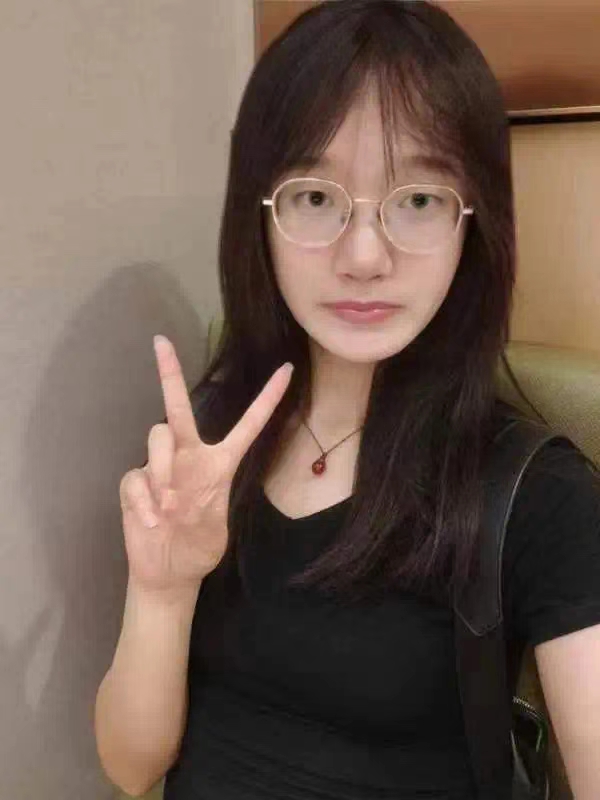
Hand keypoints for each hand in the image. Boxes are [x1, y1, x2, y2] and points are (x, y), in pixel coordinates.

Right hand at [119, 335, 293, 597]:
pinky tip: (153, 521)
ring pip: (157, 439)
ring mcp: (159, 467)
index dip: (268, 399)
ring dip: (163, 470)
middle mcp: (189, 457)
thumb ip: (204, 509)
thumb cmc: (199, 548)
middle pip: (179, 411)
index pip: (249, 425)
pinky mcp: (135, 483)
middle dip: (170, 375)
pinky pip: (136, 478)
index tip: (287, 368)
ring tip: (170, 507)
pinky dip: (144, 502)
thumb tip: (174, 494)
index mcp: (221, 464)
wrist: (168, 572)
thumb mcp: (217, 532)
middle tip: (161, 343)